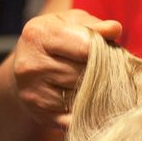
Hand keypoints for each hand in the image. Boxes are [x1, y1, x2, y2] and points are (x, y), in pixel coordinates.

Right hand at [12, 9, 121, 128]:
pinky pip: (79, 116)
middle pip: (85, 73)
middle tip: (106, 68)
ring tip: (95, 82)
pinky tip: (88, 101)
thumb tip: (115, 29)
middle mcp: (32, 65)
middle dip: (101, 71)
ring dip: (97, 91)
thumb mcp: (71, 23)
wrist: (27, 72)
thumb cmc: (56, 42)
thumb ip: (94, 27)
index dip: (103, 51)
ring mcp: (34, 94)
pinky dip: (89, 110)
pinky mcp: (42, 116)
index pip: (85, 46)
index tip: (110, 52)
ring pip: (84, 95)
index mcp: (38, 35)